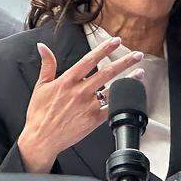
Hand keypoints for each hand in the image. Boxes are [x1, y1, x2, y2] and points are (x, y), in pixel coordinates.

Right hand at [17, 37, 143, 172]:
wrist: (41, 139)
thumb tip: (42, 46)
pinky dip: (122, 101)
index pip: (89, 60)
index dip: (104, 49)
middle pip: (107, 72)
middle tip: (138, 55)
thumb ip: (47, 65)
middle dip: (124, 62)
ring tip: (140, 72)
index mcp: (67, 81)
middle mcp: (80, 91)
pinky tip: (130, 95)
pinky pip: (112, 108)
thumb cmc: (39, 113)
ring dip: (128, 80)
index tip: (116, 41)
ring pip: (113, 89)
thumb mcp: (41, 86)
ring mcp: (88, 106)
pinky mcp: (94, 120)